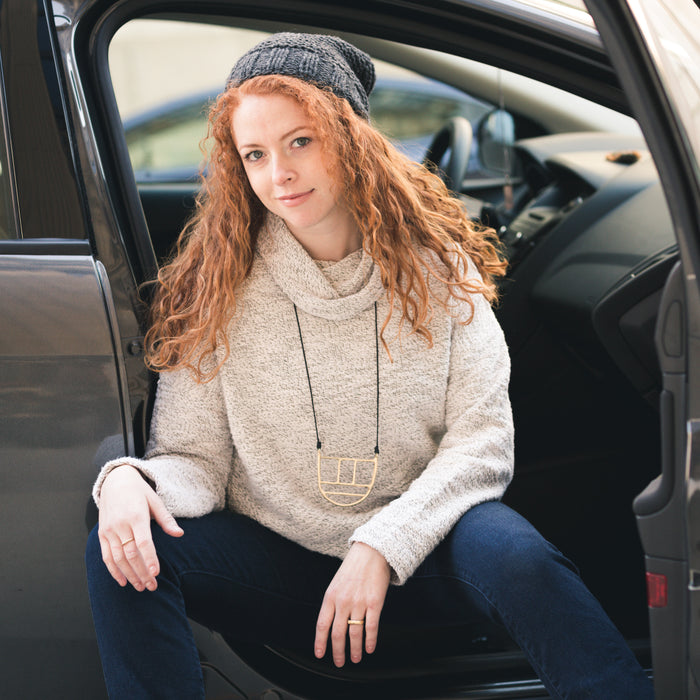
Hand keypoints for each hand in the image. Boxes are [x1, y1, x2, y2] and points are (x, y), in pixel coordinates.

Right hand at [97, 464, 182, 591]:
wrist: (115, 482)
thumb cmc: (139, 492)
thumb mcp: (155, 501)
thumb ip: (166, 519)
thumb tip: (180, 534)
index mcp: (136, 516)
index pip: (143, 542)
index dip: (149, 559)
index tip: (156, 573)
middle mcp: (120, 524)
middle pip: (131, 554)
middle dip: (142, 572)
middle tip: (152, 586)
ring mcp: (109, 530)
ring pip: (118, 558)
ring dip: (129, 575)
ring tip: (141, 587)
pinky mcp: (102, 534)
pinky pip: (106, 556)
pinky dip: (114, 571)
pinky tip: (123, 581)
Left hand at [314, 542, 390, 666]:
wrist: (372, 551)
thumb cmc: (353, 567)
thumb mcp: (336, 583)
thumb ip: (333, 602)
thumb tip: (331, 623)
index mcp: (330, 596)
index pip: (322, 624)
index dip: (320, 642)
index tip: (320, 654)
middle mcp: (343, 601)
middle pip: (338, 633)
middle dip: (338, 651)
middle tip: (340, 663)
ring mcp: (359, 603)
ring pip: (355, 633)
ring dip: (354, 650)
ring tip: (356, 658)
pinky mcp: (375, 603)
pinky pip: (371, 627)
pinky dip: (370, 641)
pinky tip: (370, 648)